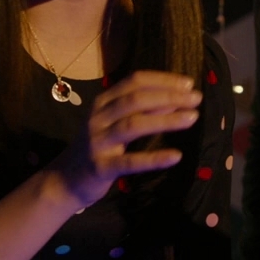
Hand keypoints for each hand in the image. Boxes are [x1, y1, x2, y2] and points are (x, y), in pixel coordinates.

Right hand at [51, 70, 200, 207]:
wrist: (64, 180)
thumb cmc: (97, 147)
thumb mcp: (114, 123)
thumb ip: (139, 110)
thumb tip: (174, 99)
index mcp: (102, 102)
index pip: (134, 82)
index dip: (162, 80)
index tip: (187, 83)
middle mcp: (98, 117)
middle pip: (135, 99)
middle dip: (168, 96)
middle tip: (195, 98)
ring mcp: (97, 142)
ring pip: (133, 124)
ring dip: (165, 119)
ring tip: (192, 118)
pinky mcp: (100, 167)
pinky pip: (130, 162)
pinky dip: (154, 159)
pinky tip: (176, 156)